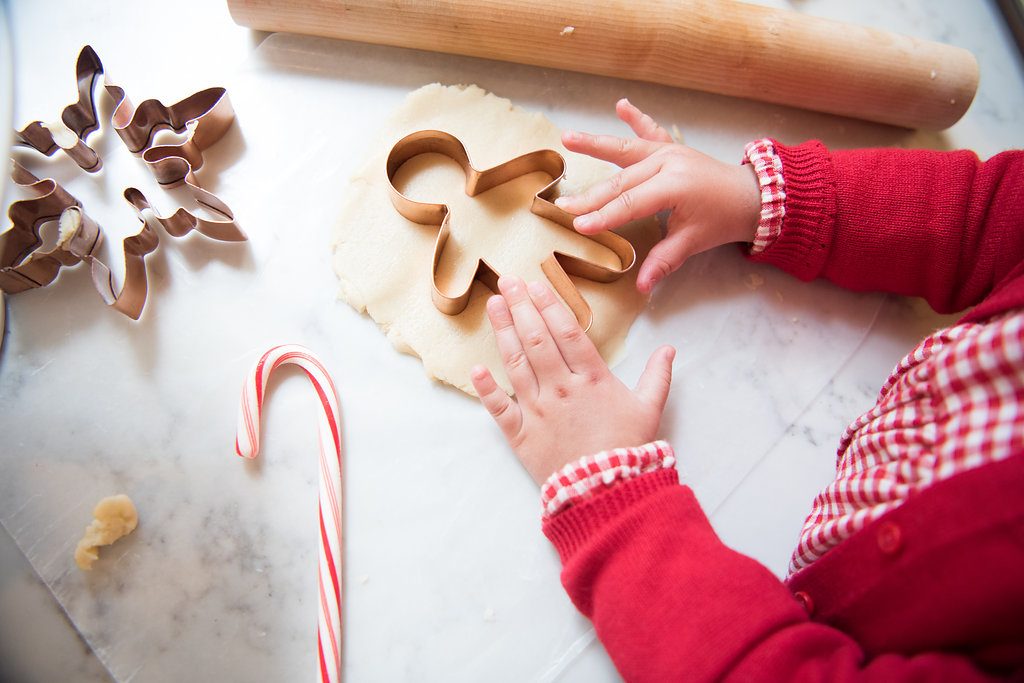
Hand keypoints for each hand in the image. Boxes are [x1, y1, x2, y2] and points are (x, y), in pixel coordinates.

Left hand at [472, 275, 674, 485]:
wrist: (607, 493)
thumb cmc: (628, 449)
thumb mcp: (650, 409)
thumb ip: (657, 376)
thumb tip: (669, 349)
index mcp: (592, 379)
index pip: (567, 332)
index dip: (550, 304)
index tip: (536, 283)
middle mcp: (561, 388)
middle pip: (537, 339)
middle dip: (521, 306)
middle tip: (507, 280)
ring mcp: (538, 410)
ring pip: (516, 364)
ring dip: (503, 331)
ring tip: (494, 305)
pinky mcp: (521, 435)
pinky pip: (499, 409)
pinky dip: (486, 389)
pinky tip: (477, 367)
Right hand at [555, 98, 760, 293]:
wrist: (752, 197)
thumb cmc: (723, 219)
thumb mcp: (693, 242)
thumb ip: (664, 261)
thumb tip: (642, 286)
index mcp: (675, 186)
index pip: (630, 204)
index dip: (603, 216)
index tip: (579, 225)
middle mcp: (669, 163)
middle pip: (622, 181)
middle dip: (591, 195)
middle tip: (564, 205)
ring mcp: (670, 152)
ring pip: (627, 151)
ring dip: (596, 145)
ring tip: (568, 138)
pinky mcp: (673, 148)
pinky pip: (651, 132)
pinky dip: (637, 118)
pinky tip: (622, 105)